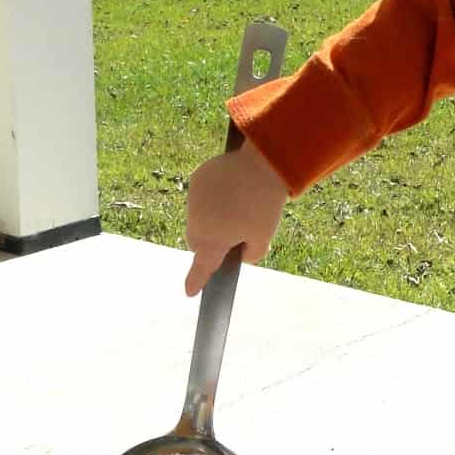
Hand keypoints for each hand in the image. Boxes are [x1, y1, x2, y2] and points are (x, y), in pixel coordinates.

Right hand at [184, 139, 288, 296]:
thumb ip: (252, 254)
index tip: (189, 291)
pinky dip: (211, 199)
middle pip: (197, 241)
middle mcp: (197, 222)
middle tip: (233, 235)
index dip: (196, 280)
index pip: (202, 266)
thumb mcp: (264, 236)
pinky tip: (231, 190)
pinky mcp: (198, 180)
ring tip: (237, 207)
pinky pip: (200, 197)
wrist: (262, 163)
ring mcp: (195, 199)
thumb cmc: (265, 204)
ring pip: (197, 218)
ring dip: (210, 219)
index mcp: (213, 240)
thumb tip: (241, 255)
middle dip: (210, 243)